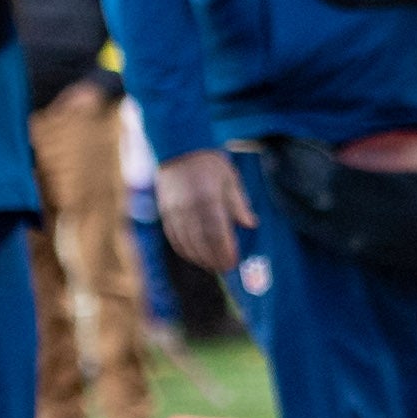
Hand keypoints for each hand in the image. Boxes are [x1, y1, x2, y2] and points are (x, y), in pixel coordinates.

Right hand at [157, 146, 253, 275]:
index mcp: (208, 199)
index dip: (225, 250)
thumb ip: (239, 204)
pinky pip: (173, 236)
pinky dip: (183, 249)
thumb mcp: (231, 179)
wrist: (179, 149)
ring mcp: (174, 211)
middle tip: (225, 268)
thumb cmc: (210, 164)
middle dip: (214, 258)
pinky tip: (194, 256)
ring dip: (199, 257)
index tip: (234, 261)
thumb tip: (251, 224)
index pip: (217, 233)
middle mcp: (189, 208)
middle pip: (201, 241)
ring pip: (186, 242)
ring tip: (212, 265)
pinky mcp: (165, 211)